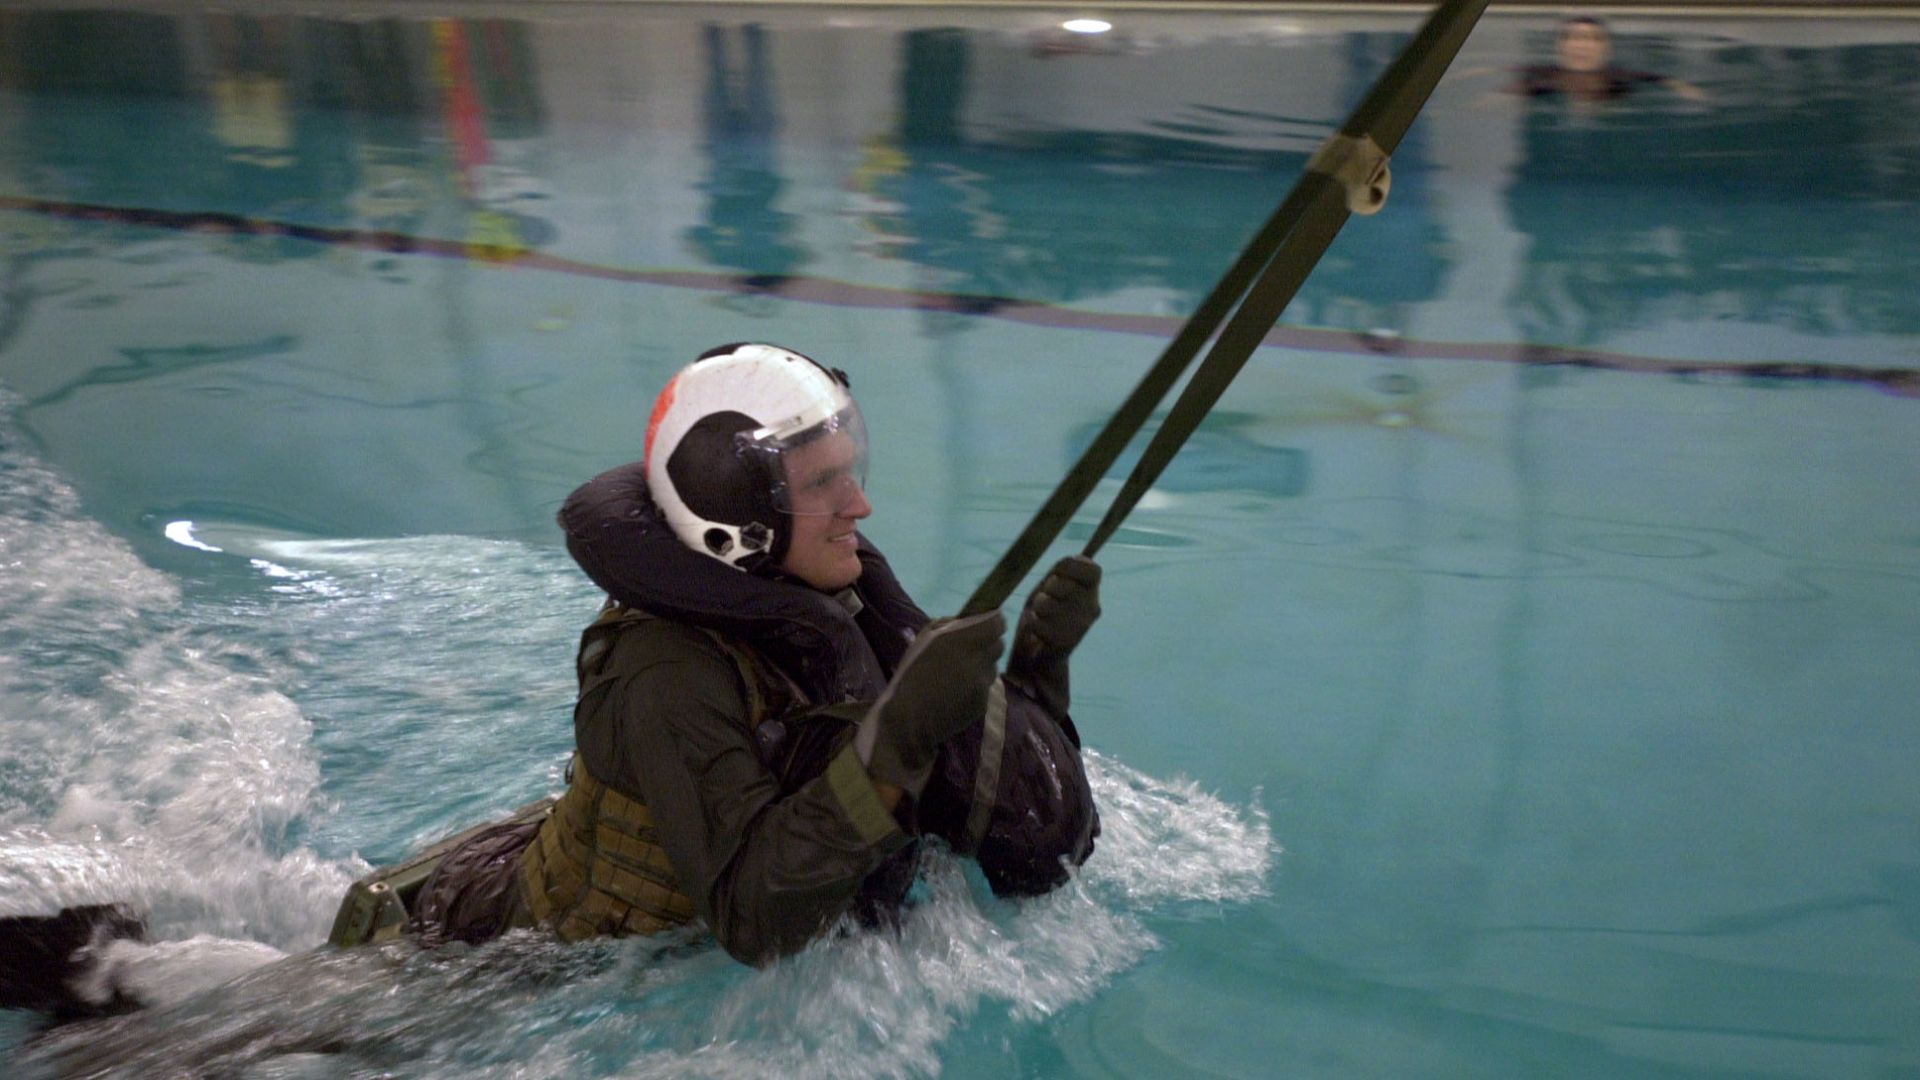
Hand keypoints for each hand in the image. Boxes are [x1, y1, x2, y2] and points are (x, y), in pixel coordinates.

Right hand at [856, 610, 1005, 797]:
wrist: (909, 718)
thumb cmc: (911, 674)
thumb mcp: (924, 639)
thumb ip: (948, 624)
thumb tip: (966, 619)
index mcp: (962, 641)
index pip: (997, 624)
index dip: (994, 622)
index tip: (987, 623)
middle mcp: (978, 661)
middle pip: (999, 645)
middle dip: (988, 644)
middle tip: (969, 649)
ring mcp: (983, 684)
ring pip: (992, 667)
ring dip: (981, 666)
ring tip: (957, 675)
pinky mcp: (983, 704)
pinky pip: (985, 688)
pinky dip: (975, 687)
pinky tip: (955, 693)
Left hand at [1008, 556, 1100, 713]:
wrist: (1038, 652)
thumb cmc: (1044, 610)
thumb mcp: (1051, 584)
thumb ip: (1062, 570)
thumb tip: (1073, 558)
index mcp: (1092, 589)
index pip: (1090, 568)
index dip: (1069, 567)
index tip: (1057, 574)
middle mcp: (1093, 606)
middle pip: (1060, 584)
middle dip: (1045, 590)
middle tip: (1046, 601)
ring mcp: (1082, 625)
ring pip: (1046, 604)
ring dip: (1036, 609)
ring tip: (1042, 617)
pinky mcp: (1068, 641)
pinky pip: (1039, 623)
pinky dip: (1033, 626)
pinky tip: (1040, 634)